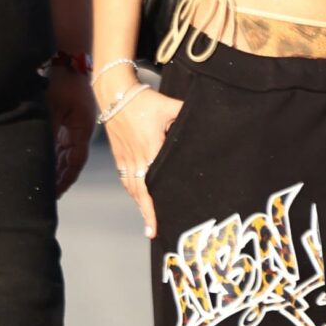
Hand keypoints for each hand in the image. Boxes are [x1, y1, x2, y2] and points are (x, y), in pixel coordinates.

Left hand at [47, 67, 96, 196]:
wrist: (68, 60)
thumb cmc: (61, 80)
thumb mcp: (52, 106)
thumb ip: (48, 129)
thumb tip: (40, 153)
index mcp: (82, 128)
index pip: (75, 162)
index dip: (65, 179)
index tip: (55, 193)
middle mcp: (81, 130)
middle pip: (71, 161)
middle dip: (60, 179)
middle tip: (47, 196)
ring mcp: (76, 126)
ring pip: (66, 154)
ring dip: (56, 170)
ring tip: (44, 186)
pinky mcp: (69, 121)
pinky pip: (62, 144)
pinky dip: (54, 157)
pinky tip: (44, 166)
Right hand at [106, 85, 182, 238]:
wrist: (115, 94)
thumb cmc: (144, 100)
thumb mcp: (169, 106)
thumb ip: (187, 115)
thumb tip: (211, 119)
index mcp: (149, 148)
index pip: (150, 184)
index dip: (152, 206)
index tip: (154, 226)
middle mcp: (134, 157)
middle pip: (139, 192)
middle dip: (146, 212)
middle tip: (152, 232)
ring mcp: (125, 157)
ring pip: (131, 187)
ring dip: (139, 204)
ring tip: (148, 220)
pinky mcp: (119, 155)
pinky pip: (125, 178)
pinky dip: (132, 191)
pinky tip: (139, 199)